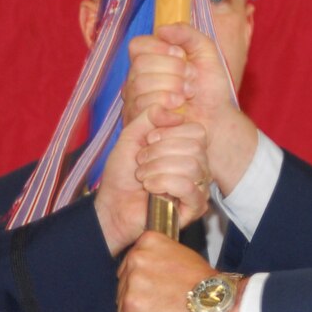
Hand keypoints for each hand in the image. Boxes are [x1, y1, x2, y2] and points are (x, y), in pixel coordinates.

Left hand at [94, 104, 211, 253]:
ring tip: (143, 176)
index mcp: (187, 148)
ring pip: (192, 166)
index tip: (148, 140)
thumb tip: (176, 104)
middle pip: (195, 147)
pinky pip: (189, 187)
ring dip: (158, 168)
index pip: (197, 131)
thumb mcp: (132, 135)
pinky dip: (164, 183)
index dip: (170, 132)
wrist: (112, 206)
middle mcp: (198, 166)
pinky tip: (151, 189)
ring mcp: (199, 187)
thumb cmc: (122, 175)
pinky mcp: (195, 207)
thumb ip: (151, 115)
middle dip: (160, 151)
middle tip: (142, 162)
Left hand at [117, 230, 213, 311]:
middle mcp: (135, 258)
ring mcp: (132, 282)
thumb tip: (146, 269)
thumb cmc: (206, 283)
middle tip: (163, 305)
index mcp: (147, 242)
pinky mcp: (131, 306)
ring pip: (123, 308)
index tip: (159, 290)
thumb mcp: (181, 254)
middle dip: (139, 300)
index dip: (144, 284)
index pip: (129, 267)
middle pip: (123, 287)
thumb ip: (158, 258)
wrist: (218, 302)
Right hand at [125, 25, 259, 192]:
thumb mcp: (205, 51)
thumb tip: (161, 30)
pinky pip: (144, 107)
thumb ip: (187, 33)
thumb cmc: (210, 87)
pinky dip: (168, 107)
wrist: (217, 120)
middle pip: (140, 65)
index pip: (137, 45)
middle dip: (173, 70)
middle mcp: (136, 79)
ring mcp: (135, 101)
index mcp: (149, 59)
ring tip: (189, 94)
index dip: (159, 48)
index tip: (182, 56)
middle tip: (192, 80)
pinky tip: (180, 111)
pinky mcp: (139, 122)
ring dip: (173, 88)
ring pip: (141, 85)